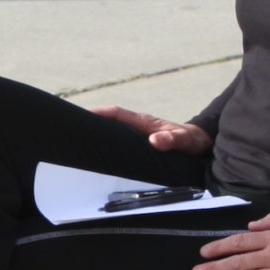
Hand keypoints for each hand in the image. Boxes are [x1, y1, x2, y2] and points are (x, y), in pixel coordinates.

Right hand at [87, 104, 212, 155]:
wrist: (199, 144)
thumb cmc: (191, 141)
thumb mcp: (184, 141)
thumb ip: (172, 139)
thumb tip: (154, 140)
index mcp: (144, 122)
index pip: (117, 113)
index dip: (100, 113)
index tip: (83, 115)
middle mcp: (137, 126)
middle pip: (109, 121)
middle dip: (91, 122)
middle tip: (71, 128)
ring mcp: (137, 135)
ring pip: (113, 132)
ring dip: (98, 134)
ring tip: (78, 143)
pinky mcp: (139, 144)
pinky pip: (119, 142)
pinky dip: (107, 144)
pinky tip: (98, 155)